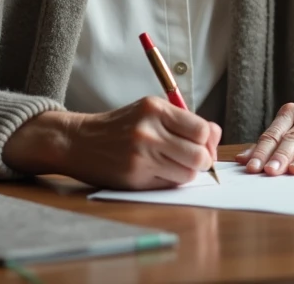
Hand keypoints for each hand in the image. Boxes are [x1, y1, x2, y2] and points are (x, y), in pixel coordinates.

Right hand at [2, 96, 220, 189]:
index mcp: (155, 108)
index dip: (208, 141)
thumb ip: (181, 121)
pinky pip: (169, 185)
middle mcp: (148, 131)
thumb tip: (214, 135)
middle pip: (199, 155)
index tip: (203, 144)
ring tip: (174, 165)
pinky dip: (170, 181)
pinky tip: (158, 172)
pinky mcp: (134, 177)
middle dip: (203, 161)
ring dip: (187, 173)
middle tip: (195, 160)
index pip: (202, 129)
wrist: (79, 141)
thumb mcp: (149, 111)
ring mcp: (141, 156)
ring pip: (188, 174)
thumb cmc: (120, 126)